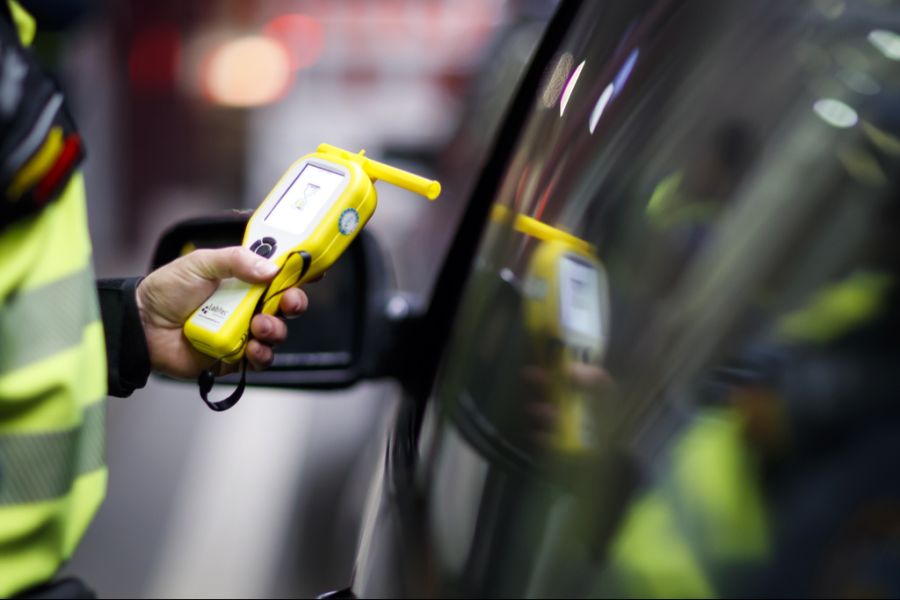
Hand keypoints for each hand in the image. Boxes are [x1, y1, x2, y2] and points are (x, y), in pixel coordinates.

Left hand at [136, 247, 308, 378]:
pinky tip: (251, 347)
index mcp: (244, 280)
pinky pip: (260, 359)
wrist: (141, 326)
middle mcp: (248, 305)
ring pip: (277, 333)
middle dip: (295, 303)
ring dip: (275, 330)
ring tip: (258, 326)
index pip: (280, 275)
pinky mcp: (235, 357)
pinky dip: (261, 354)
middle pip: (286, 305)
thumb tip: (271, 268)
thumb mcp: (201, 263)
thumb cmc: (166, 291)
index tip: (312, 271)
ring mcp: (243, 332)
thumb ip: (236, 260)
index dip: (299, 274)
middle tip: (287, 302)